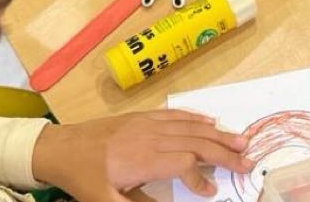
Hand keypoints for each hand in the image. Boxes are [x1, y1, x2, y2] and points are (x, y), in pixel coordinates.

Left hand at [32, 110, 251, 201]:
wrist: (61, 146)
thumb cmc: (82, 177)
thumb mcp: (103, 201)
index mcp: (143, 158)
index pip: (184, 163)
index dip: (201, 177)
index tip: (211, 192)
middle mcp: (151, 136)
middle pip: (196, 141)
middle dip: (224, 152)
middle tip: (248, 160)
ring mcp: (149, 123)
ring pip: (191, 126)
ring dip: (218, 133)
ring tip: (241, 141)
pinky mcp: (143, 117)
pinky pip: (176, 115)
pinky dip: (197, 118)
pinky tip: (211, 122)